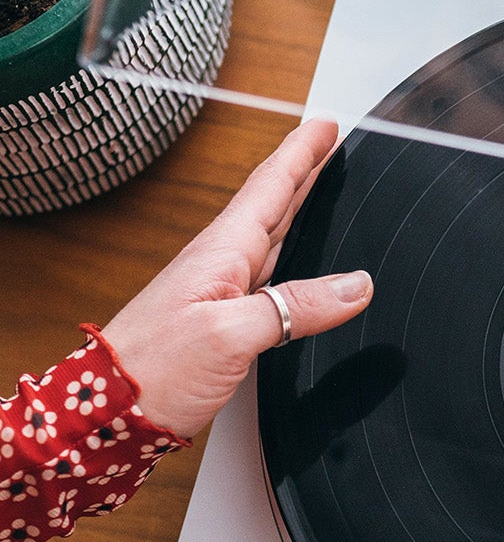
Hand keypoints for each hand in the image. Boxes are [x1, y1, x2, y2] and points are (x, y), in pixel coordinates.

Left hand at [101, 119, 372, 440]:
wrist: (109, 415)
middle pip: (272, 205)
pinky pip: (267, 276)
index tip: (325, 126)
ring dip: (295, 208)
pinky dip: (289, 256)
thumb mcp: (231, 335)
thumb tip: (356, 286)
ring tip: (319, 186)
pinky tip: (299, 264)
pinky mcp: (221, 324)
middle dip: (303, 171)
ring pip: (269, 237)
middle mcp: (220, 267)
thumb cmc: (152, 371)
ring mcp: (219, 294)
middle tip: (328, 144)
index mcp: (220, 254)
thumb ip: (296, 307)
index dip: (301, 155)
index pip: (270, 189)